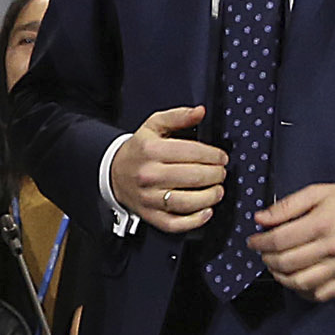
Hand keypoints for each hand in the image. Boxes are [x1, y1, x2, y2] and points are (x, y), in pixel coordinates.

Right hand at [107, 105, 226, 235]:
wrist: (114, 172)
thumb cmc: (139, 150)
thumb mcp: (154, 125)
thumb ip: (178, 116)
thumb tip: (200, 111)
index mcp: (152, 150)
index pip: (192, 152)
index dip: (214, 155)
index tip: (221, 157)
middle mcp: (149, 175)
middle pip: (193, 177)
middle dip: (215, 175)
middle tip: (221, 173)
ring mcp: (149, 197)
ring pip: (187, 202)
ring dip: (210, 197)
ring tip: (218, 190)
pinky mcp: (150, 215)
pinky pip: (175, 224)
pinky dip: (194, 221)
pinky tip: (206, 211)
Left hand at [248, 182, 334, 302]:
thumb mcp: (319, 192)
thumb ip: (287, 206)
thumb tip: (260, 219)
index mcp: (321, 223)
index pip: (279, 240)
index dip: (260, 243)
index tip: (253, 241)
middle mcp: (331, 247)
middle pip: (286, 263)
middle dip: (267, 259)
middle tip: (264, 253)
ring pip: (301, 283)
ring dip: (281, 277)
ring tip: (277, 267)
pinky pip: (321, 294)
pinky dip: (304, 292)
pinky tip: (297, 280)